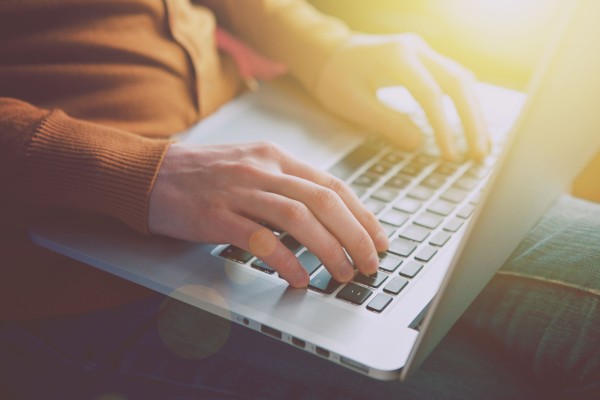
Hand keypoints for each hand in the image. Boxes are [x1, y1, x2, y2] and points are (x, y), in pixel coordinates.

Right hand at [148, 142, 388, 287]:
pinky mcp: (215, 215)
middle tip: (370, 262)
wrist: (148, 173)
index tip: (379, 238)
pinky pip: (260, 239)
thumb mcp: (250, 166)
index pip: (331, 185)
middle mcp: (261, 170)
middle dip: (355, 234)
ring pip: (298, 217)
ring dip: (328, 249)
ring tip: (343, 273)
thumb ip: (285, 184)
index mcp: (274, 157)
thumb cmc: (202, 174)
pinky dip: (286, 260)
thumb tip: (326, 214)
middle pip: (323, 200)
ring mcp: (238, 191)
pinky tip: (300, 278)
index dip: (362, 214)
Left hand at [313, 33, 489, 159]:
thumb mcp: (353, 104)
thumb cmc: (335, 77)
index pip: (430, 94)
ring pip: (461, 80)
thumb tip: (419, 144)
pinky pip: (453, 80)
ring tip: (482, 145)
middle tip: (479, 153)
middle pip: (457, 83)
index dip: (443, 127)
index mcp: (396, 56)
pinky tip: (471, 126)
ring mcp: (423, 51)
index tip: (450, 156)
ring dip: (473, 113)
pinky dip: (464, 103)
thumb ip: (386, 123)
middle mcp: (416, 48)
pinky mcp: (425, 60)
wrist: (329, 53)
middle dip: (471, 120)